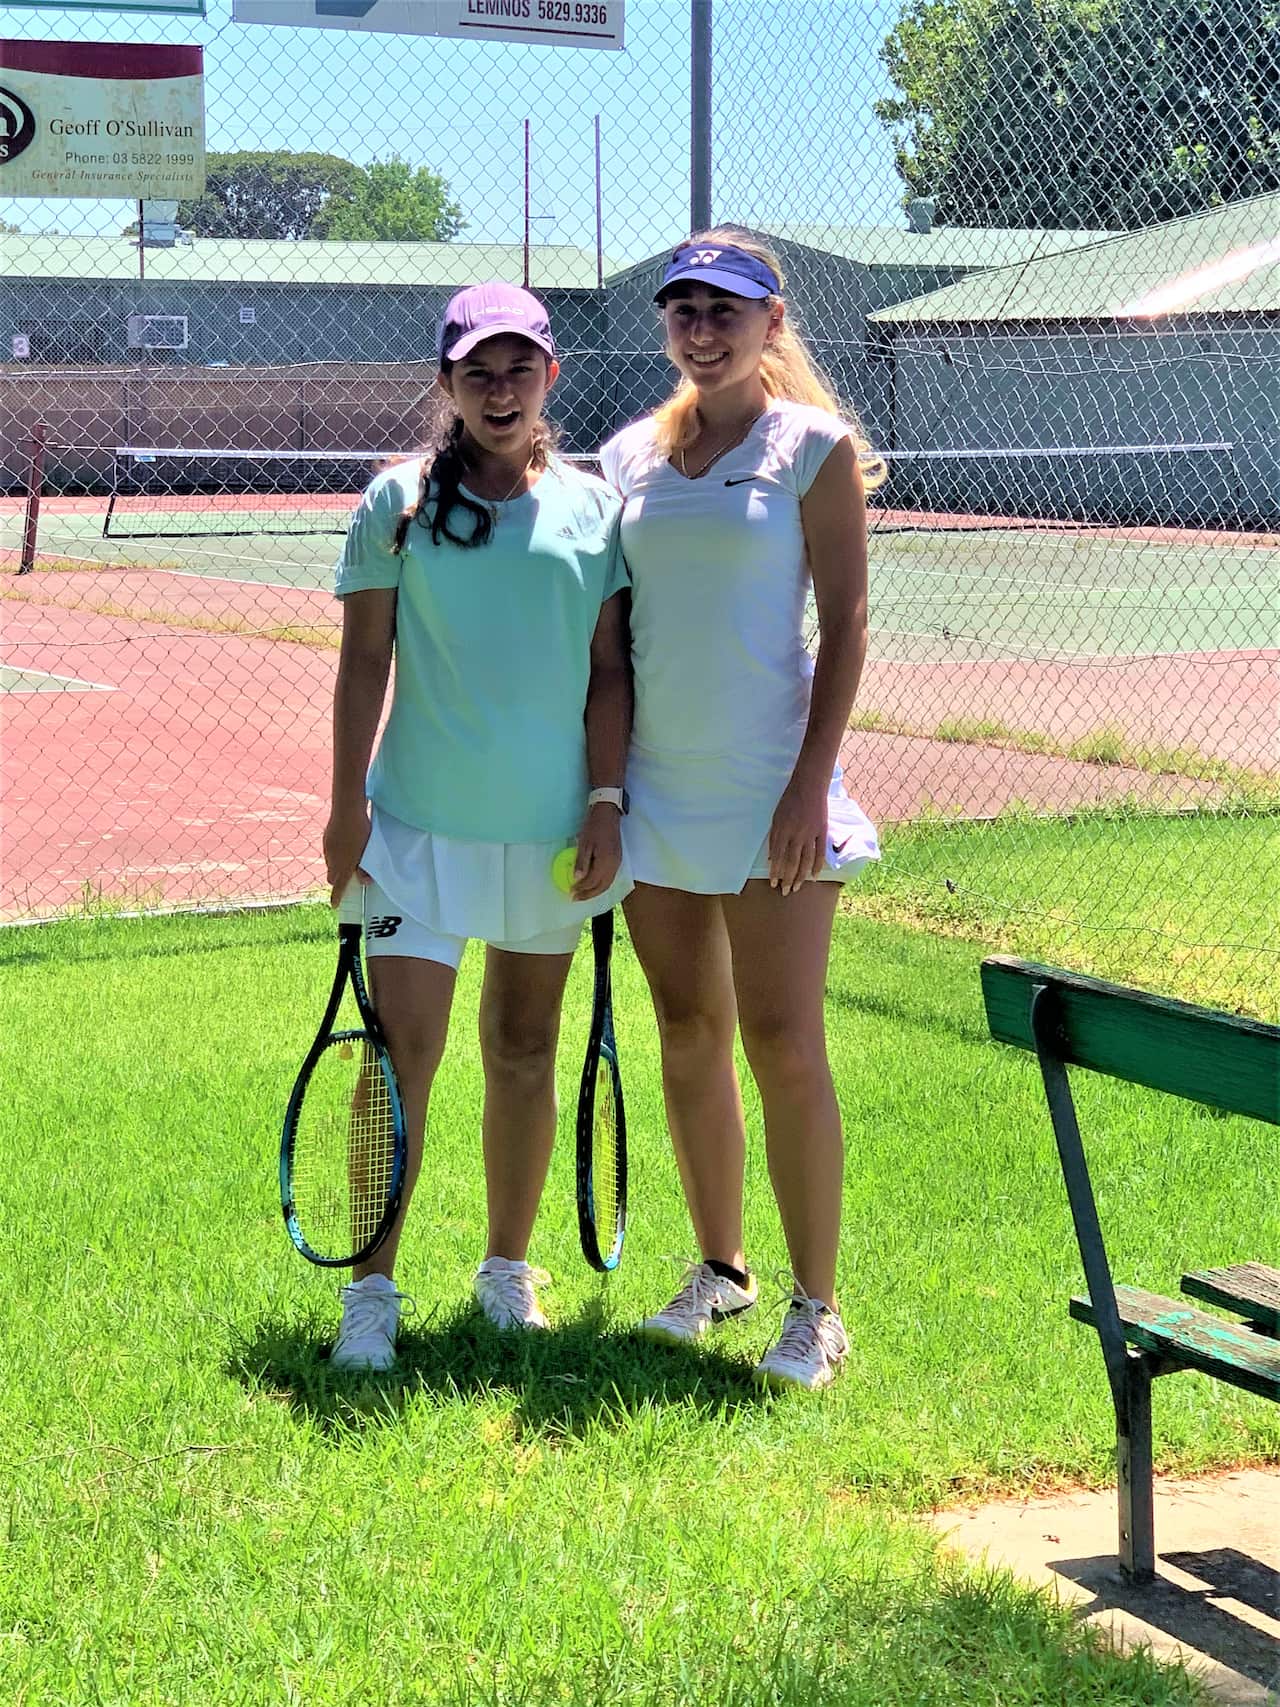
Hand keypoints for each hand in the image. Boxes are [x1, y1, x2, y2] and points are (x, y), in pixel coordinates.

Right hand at [324, 804, 371, 907]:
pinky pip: (329, 853)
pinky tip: (344, 845)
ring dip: (336, 866)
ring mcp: (328, 850)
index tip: (335, 905)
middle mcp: (332, 860)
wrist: (346, 811)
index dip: (336, 897)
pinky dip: (335, 855)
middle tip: (347, 878)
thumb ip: (365, 869)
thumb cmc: (361, 832)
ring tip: (349, 858)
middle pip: (331, 878)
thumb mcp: (368, 852)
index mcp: (344, 866)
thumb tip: (365, 882)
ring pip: (330, 865)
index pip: (338, 887)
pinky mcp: (326, 840)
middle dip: (337, 881)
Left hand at [571, 803, 622, 899]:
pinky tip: (593, 884)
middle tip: (576, 898)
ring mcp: (617, 862)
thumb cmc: (594, 826)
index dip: (581, 889)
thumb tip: (577, 879)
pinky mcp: (618, 859)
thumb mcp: (584, 843)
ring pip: (607, 884)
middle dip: (589, 895)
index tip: (570, 893)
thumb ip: (582, 862)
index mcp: (605, 862)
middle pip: (602, 887)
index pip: (592, 881)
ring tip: (583, 894)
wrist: (608, 814)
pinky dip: (601, 885)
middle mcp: (614, 865)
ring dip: (595, 891)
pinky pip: (610, 878)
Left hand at [767, 771, 827, 895]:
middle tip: (785, 892)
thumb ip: (774, 838)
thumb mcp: (776, 818)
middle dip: (788, 879)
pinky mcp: (822, 832)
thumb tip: (773, 858)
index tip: (773, 883)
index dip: (776, 872)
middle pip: (792, 862)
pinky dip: (817, 865)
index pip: (778, 856)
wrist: (809, 786)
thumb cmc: (789, 801)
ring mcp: (811, 834)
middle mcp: (796, 834)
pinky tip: (814, 876)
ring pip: (806, 860)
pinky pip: (820, 852)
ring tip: (797, 888)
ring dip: (801, 876)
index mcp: (782, 830)